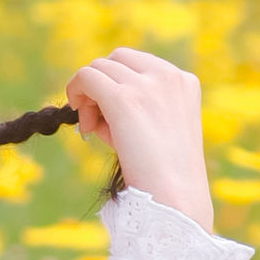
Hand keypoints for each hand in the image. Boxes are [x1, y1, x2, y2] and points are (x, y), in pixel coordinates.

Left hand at [65, 49, 213, 232]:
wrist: (174, 199)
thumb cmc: (165, 175)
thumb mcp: (160, 129)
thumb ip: (137, 106)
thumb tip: (93, 101)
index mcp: (184, 80)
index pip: (137, 63)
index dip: (118, 84)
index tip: (112, 116)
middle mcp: (168, 75)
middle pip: (117, 59)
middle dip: (102, 86)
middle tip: (96, 123)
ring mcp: (146, 85)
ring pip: (98, 67)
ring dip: (88, 95)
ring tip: (93, 129)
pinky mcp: (123, 99)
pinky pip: (86, 76)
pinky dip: (75, 91)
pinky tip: (80, 119)